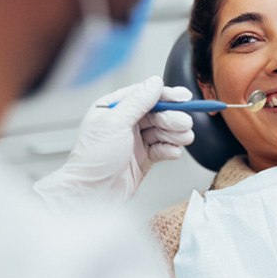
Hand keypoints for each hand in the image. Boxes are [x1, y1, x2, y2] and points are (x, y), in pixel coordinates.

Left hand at [34, 76, 193, 209]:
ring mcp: (135, 140)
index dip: (165, 95)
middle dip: (173, 118)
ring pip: (163, 131)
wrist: (92, 194)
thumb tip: (154, 84)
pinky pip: (163, 148)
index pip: (144, 95)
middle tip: (184, 123)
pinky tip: (174, 151)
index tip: (183, 97)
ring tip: (183, 138)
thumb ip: (137, 102)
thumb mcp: (115, 123)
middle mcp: (125, 123)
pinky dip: (170, 149)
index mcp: (114, 108)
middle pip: (157, 113)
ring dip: (175, 134)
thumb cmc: (93, 160)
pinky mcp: (144, 157)